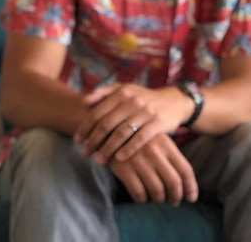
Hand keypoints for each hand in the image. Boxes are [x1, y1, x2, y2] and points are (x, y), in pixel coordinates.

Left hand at [73, 83, 191, 164]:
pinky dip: (128, 149)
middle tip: (85, 153)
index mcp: (121, 92)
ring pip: (121, 133)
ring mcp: (146, 111)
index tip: (77, 140)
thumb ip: (104, 93)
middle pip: (107, 123)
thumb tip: (83, 101)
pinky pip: (140, 138)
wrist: (173, 101)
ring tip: (98, 160)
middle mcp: (132, 100)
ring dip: (107, 148)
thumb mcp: (125, 90)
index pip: (97, 111)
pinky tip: (118, 159)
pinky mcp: (158, 123)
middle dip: (93, 140)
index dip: (85, 127)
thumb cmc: (142, 98)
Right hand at [108, 133, 197, 205]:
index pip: (185, 170)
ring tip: (157, 199)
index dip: (191, 187)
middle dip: (175, 197)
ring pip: (157, 191)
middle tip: (173, 202)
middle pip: (173, 183)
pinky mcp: (124, 168)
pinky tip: (141, 197)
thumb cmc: (136, 136)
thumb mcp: (156, 139)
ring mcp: (139, 161)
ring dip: (159, 199)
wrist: (108, 126)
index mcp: (166, 145)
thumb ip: (169, 156)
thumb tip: (183, 182)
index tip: (191, 198)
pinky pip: (138, 192)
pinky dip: (142, 199)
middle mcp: (155, 153)